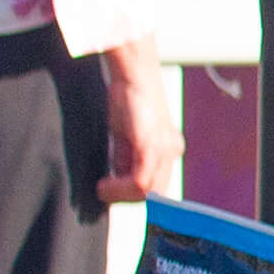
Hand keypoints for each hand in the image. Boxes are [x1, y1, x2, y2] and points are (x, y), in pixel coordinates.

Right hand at [100, 42, 183, 207]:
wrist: (133, 75)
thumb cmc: (125, 100)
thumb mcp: (124, 135)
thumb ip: (124, 158)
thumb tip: (114, 182)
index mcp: (169, 148)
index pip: (155, 184)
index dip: (131, 194)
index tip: (109, 193)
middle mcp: (172, 151)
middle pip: (153, 192)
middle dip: (124, 197)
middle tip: (102, 192)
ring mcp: (165, 149)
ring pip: (147, 190)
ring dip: (119, 194)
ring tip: (101, 187)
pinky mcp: (152, 146)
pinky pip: (141, 180)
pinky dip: (119, 187)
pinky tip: (103, 184)